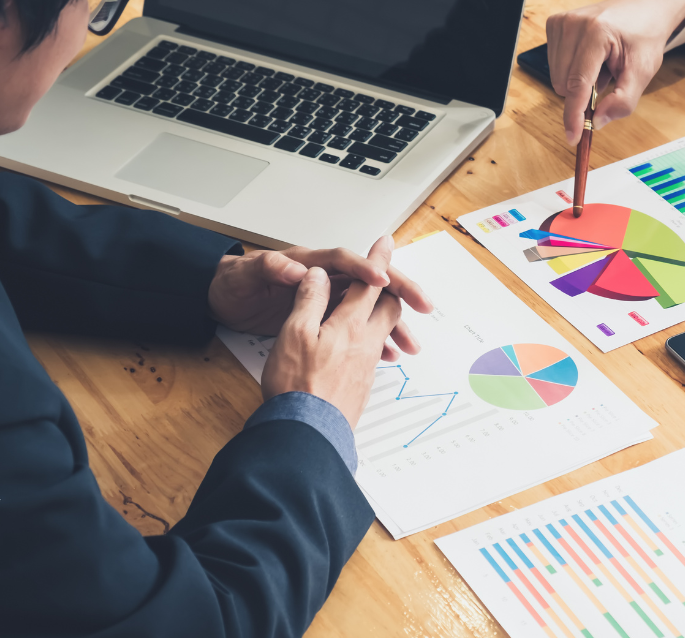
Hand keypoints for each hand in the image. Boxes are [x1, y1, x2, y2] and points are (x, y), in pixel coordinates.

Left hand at [208, 237, 432, 357]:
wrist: (221, 300)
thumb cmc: (235, 284)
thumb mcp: (248, 274)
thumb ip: (271, 269)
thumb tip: (295, 269)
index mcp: (308, 262)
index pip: (343, 261)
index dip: (364, 267)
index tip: (382, 278)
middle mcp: (323, 278)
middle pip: (370, 283)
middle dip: (399, 292)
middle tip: (422, 304)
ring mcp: (327, 299)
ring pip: (370, 309)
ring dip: (392, 323)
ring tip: (410, 343)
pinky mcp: (325, 319)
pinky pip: (360, 328)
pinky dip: (376, 340)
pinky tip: (389, 355)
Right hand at [260, 241, 408, 426]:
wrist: (308, 434)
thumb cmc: (298, 384)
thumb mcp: (294, 332)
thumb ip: (309, 299)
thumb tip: (318, 275)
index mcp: (350, 324)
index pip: (370, 282)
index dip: (378, 259)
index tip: (387, 242)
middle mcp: (366, 342)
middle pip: (389, 307)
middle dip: (391, 288)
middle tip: (389, 278)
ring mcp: (367, 365)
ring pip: (384, 330)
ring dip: (384, 315)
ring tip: (383, 309)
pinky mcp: (362, 384)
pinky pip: (375, 352)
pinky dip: (374, 338)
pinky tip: (363, 345)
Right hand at [547, 0, 684, 144]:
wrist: (643, 9)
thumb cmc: (643, 37)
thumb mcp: (642, 71)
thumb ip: (623, 101)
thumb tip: (598, 122)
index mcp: (597, 32)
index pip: (578, 83)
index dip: (574, 115)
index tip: (573, 137)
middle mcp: (574, 24)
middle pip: (563, 85)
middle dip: (583, 93)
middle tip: (607, 78)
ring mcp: (561, 22)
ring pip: (556, 78)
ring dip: (578, 82)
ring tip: (600, 65)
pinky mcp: (555, 25)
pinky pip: (554, 66)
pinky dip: (572, 71)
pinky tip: (590, 59)